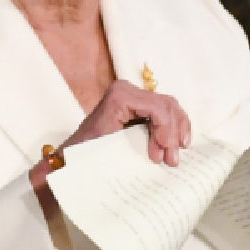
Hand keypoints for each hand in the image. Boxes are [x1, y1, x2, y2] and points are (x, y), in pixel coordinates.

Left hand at [62, 79, 191, 164]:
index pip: (156, 107)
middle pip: (166, 106)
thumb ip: (135, 147)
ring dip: (176, 130)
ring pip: (169, 107)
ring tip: (175, 154)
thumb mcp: (109, 149)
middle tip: (172, 160)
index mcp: (119, 96)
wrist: (71, 155)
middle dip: (172, 134)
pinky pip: (164, 111)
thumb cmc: (85, 154)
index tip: (164, 155)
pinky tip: (178, 142)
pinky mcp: (137, 105)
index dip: (166, 130)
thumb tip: (161, 157)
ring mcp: (133, 95)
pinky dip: (173, 126)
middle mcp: (127, 89)